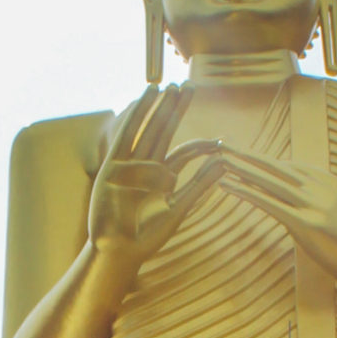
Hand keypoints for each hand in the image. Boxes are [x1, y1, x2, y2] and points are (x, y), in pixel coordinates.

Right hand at [87, 86, 222, 267]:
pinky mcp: (113, 165)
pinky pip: (127, 135)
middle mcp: (145, 167)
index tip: (220, 142)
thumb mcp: (179, 208)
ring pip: (146, 129)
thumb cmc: (147, 236)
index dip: (200, 145)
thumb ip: (199, 185)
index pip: (183, 153)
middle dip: (174, 109)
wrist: (120, 251)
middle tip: (187, 86)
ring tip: (167, 86)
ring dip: (156, 106)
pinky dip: (136, 115)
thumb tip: (223, 164)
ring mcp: (129, 165)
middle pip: (163, 132)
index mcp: (161, 177)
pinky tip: (146, 96)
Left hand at [180, 143, 336, 308]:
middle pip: (278, 167)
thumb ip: (321, 197)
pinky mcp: (306, 225)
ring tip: (221, 161)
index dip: (265, 160)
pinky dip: (246, 192)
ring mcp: (314, 205)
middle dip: (249, 156)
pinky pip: (270, 204)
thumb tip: (300, 192)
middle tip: (225, 145)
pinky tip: (228, 186)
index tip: (244, 153)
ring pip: (270, 182)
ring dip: (242, 169)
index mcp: (330, 182)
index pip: (292, 167)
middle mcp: (322, 188)